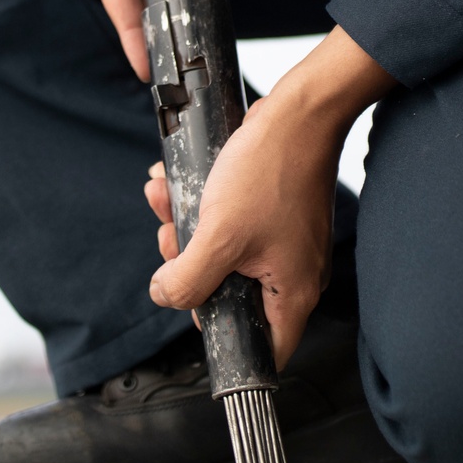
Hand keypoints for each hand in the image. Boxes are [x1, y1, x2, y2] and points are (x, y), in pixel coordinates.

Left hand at [144, 27, 397, 366]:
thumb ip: (189, 278)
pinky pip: (229, 222)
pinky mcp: (273, 211)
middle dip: (188, 267)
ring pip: (223, 253)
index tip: (195, 315)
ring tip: (163, 199)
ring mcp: (283, 240)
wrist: (298, 111)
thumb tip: (165, 296)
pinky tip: (172, 183)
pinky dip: (201, 206)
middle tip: (170, 242)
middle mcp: (292, 272)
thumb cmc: (272, 170)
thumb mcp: (220, 234)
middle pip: (231, 296)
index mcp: (292, 293)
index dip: (224, 341)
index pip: (264, 351)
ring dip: (185, 228)